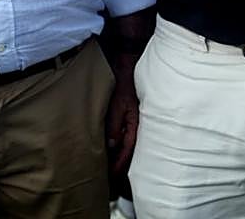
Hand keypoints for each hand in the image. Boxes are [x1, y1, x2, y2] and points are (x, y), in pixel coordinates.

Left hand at [105, 53, 139, 175]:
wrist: (127, 67)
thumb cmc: (124, 85)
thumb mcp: (117, 106)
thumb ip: (115, 126)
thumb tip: (111, 144)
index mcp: (136, 124)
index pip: (128, 150)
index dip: (119, 164)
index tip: (111, 175)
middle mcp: (135, 125)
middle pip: (128, 149)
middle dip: (120, 163)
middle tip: (109, 177)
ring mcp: (132, 121)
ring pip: (126, 143)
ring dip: (118, 154)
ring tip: (108, 166)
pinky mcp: (128, 116)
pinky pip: (123, 134)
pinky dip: (118, 144)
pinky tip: (111, 147)